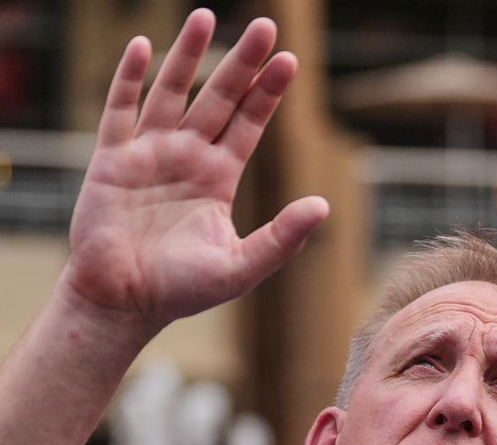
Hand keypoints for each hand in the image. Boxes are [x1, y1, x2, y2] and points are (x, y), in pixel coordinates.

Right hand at [63, 10, 327, 335]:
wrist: (124, 302)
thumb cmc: (183, 291)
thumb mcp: (242, 266)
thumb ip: (282, 238)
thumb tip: (323, 206)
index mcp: (218, 180)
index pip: (249, 125)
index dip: (267, 94)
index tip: (289, 62)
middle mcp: (186, 159)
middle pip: (219, 98)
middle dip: (240, 63)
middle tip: (265, 25)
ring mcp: (148, 153)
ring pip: (172, 92)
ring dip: (188, 55)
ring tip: (206, 16)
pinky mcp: (111, 158)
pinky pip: (120, 108)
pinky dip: (131, 78)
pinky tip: (146, 47)